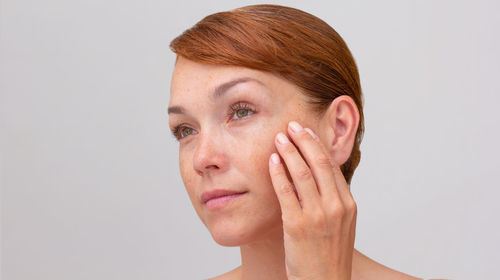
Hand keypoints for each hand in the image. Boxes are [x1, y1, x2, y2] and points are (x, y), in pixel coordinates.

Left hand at [269, 121, 356, 279]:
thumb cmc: (329, 256)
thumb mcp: (340, 226)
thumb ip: (333, 201)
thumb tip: (318, 177)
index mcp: (348, 205)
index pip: (331, 166)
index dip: (317, 145)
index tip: (306, 132)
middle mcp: (336, 207)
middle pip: (319, 163)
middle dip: (304, 140)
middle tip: (292, 125)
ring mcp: (318, 216)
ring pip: (302, 173)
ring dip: (289, 151)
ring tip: (279, 137)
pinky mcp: (298, 225)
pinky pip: (286, 192)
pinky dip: (279, 173)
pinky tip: (272, 161)